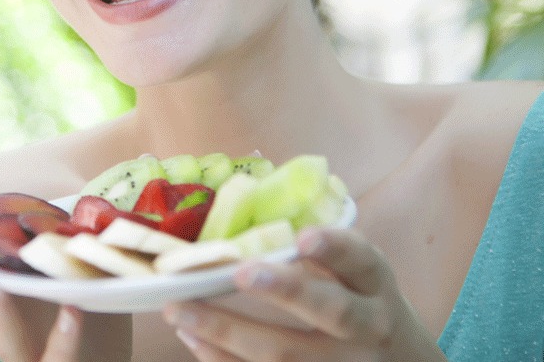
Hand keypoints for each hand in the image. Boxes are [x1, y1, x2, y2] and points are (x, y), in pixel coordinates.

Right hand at [0, 201, 131, 360]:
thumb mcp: (63, 263)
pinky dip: (63, 341)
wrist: (108, 357)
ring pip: (1, 339)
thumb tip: (57, 192)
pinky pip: (56, 361)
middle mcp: (4, 325)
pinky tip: (72, 312)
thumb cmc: (83, 308)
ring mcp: (29, 352)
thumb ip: (50, 234)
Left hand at [164, 227, 447, 360]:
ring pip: (287, 355)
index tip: (304, 236)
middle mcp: (368, 327)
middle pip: (332, 311)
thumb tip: (242, 210)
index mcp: (375, 286)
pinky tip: (192, 339)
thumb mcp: (359, 277)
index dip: (335, 248)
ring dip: (228, 332)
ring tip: (180, 309)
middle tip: (240, 271)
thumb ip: (320, 251)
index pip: (362, 261)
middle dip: (286, 290)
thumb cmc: (362, 306)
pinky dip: (223, 360)